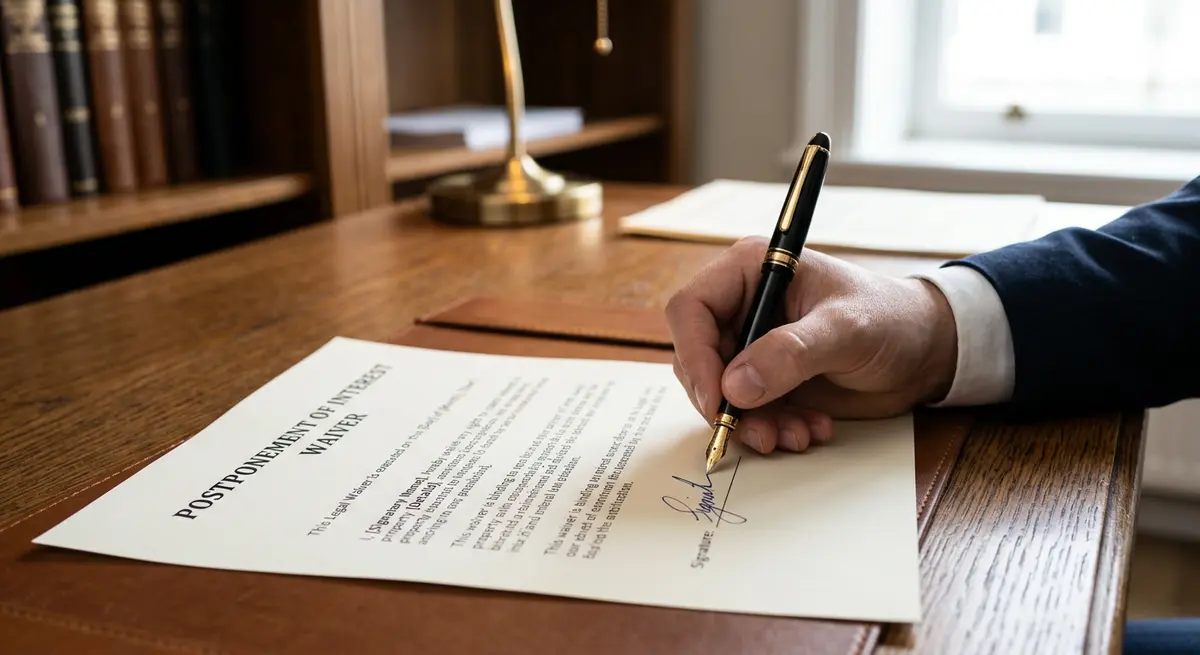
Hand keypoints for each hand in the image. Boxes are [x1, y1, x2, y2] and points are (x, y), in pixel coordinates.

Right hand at [665, 236, 957, 454]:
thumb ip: (791, 354)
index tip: (716, 400)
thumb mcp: (845, 330)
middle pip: (697, 358)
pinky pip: (746, 412)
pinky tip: (810, 430)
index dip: (694, 356)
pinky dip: (771, 429)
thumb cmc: (891, 319)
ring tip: (795, 435)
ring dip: (752, 423)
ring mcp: (752, 345)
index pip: (691, 309)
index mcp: (751, 271)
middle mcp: (743, 306)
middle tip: (756, 432)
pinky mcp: (766, 379)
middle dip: (724, 402)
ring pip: (719, 393)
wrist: (926, 351)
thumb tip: (734, 387)